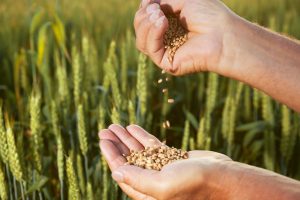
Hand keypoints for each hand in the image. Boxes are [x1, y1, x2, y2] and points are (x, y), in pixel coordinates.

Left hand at [99, 124, 231, 199]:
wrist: (223, 177)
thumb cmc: (195, 184)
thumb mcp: (163, 185)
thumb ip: (138, 180)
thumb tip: (116, 174)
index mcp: (148, 193)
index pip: (123, 173)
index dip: (111, 156)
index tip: (103, 141)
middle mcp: (153, 182)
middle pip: (128, 161)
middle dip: (116, 145)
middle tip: (105, 130)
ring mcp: (162, 168)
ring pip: (139, 152)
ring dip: (127, 139)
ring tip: (115, 126)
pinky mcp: (172, 158)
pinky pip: (152, 146)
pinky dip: (142, 137)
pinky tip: (133, 127)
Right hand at [134, 0, 236, 74]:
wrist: (225, 34)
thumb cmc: (210, 15)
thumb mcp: (183, 0)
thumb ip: (163, 1)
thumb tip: (146, 4)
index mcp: (170, 25)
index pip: (146, 19)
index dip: (144, 9)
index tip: (150, 1)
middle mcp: (167, 39)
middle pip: (140, 30)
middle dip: (143, 16)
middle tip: (156, 9)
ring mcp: (167, 52)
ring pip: (141, 41)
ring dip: (146, 25)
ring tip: (159, 15)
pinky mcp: (168, 63)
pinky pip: (150, 49)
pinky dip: (153, 34)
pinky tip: (163, 23)